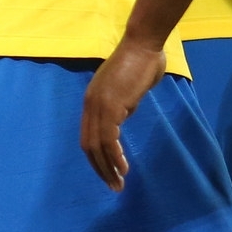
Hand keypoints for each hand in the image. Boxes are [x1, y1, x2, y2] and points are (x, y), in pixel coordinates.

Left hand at [81, 35, 168, 190]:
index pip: (88, 137)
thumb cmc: (141, 63)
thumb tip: (123, 119)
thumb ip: (123, 107)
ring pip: (97, 145)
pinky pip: (110, 138)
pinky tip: (125, 167)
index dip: (96, 158)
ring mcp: (99, 105)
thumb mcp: (128, 91)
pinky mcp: (111, 106)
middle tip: (114, 186)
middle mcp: (90, 105)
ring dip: (108, 168)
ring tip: (119, 183)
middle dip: (100, 169)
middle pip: (88, 145)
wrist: (144, 45)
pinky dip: (115, 156)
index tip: (109, 173)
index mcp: (92, 101)